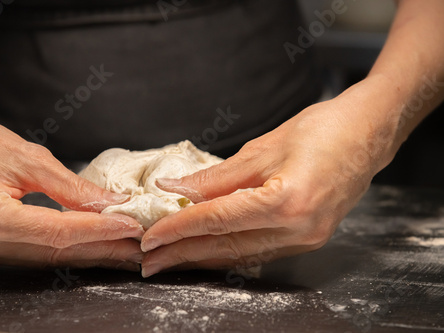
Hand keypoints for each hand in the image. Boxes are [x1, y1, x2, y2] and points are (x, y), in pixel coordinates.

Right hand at [0, 106, 143, 269]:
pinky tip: (96, 246)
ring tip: (127, 249)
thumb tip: (110, 201)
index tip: (130, 224)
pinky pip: (40, 253)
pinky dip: (72, 249)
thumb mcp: (24, 156)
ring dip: (92, 252)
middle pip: (58, 251)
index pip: (58, 231)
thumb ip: (69, 185)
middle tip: (139, 245)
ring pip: (51, 257)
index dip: (98, 229)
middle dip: (103, 248)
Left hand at [140, 77, 397, 276]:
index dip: (180, 227)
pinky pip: (259, 250)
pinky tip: (207, 250)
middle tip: (150, 259)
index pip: (219, 219)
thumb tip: (176, 189)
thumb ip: (218, 176)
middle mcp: (299, 229)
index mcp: (288, 201)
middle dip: (184, 253)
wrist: (368, 133)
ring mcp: (306, 239)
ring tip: (171, 259)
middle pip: (227, 246)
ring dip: (203, 256)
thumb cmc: (322, 129)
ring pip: (242, 254)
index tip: (151, 234)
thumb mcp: (264, 148)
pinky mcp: (308, 238)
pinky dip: (229, 250)